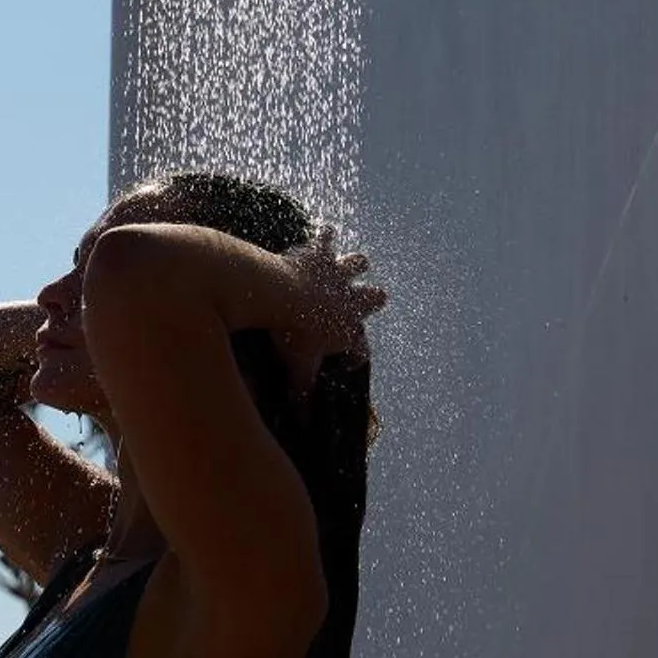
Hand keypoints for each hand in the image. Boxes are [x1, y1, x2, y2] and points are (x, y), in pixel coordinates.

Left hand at [274, 225, 386, 389]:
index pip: (360, 349)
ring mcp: (337, 274)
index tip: (349, 361)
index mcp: (347, 330)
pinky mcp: (320, 252)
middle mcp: (350, 300)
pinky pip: (326, 238)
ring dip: (356, 265)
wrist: (283, 294)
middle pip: (373, 299)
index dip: (356, 356)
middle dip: (372, 300)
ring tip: (359, 262)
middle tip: (375, 298)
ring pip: (357, 264)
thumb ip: (301, 396)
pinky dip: (326, 235)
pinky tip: (325, 229)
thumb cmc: (292, 333)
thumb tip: (302, 427)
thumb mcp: (297, 368)